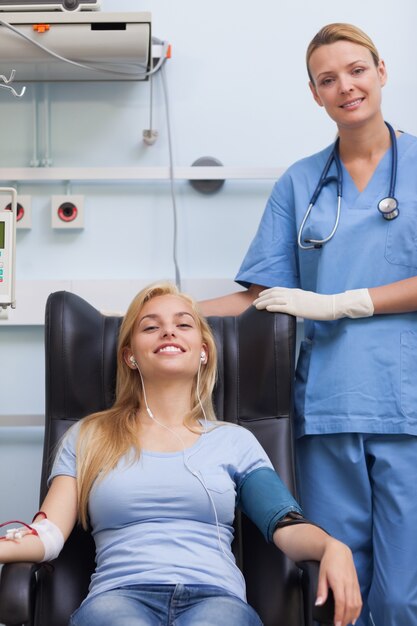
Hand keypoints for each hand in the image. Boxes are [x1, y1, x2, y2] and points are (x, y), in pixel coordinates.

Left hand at [253, 287, 373, 319]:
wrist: (330, 305)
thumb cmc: (321, 304)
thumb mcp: (308, 299)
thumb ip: (300, 300)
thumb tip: (294, 304)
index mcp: (296, 291)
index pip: (278, 289)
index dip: (268, 292)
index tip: (261, 295)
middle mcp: (293, 294)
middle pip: (274, 293)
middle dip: (262, 297)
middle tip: (254, 302)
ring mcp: (294, 301)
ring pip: (274, 299)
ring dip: (263, 302)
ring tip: (256, 306)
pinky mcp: (296, 308)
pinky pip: (281, 306)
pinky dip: (272, 306)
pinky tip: (266, 309)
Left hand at [316, 538, 361, 625]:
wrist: (339, 551)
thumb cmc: (329, 562)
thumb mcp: (321, 574)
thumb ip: (321, 590)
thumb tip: (318, 603)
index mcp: (339, 582)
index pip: (341, 602)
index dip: (339, 615)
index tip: (337, 624)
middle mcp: (348, 584)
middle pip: (350, 606)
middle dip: (346, 619)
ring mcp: (354, 585)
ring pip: (356, 605)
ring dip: (352, 616)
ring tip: (346, 623)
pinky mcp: (357, 584)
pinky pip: (359, 600)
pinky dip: (358, 610)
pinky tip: (354, 617)